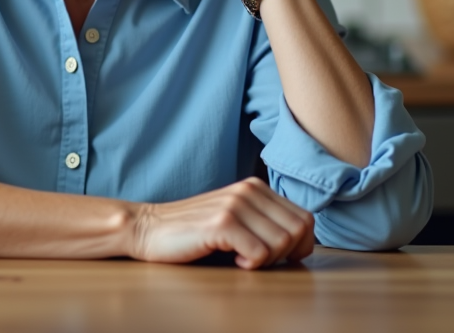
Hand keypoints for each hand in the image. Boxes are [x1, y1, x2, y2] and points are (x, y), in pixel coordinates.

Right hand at [129, 178, 314, 268]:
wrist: (148, 228)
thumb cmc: (192, 230)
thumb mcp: (235, 216)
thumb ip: (263, 220)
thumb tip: (301, 242)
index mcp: (256, 188)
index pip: (306, 219)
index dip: (300, 245)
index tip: (276, 257)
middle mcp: (249, 191)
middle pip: (299, 230)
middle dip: (287, 255)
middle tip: (260, 260)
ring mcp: (235, 205)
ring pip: (282, 243)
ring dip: (267, 261)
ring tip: (243, 260)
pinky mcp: (221, 223)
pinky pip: (259, 253)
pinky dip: (251, 265)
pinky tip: (234, 261)